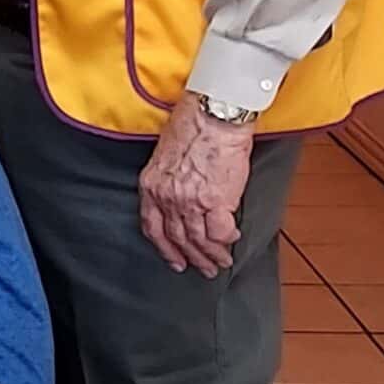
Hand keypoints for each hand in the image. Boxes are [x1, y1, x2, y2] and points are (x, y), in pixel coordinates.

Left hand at [138, 98, 252, 278]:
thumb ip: (169, 182)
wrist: (213, 115)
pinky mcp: (216, 201)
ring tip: (220, 262)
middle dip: (193, 258)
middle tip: (205, 269)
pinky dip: (227, 241)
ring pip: (199, 240)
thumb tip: (182, 199)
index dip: (164, 248)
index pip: (153, 227)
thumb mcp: (165, 156)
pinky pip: (221, 232)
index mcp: (151, 186)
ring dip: (212, 255)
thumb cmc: (193, 126)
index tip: (174, 260)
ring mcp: (190, 201)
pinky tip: (232, 242)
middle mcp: (167, 197)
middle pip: (178, 238)